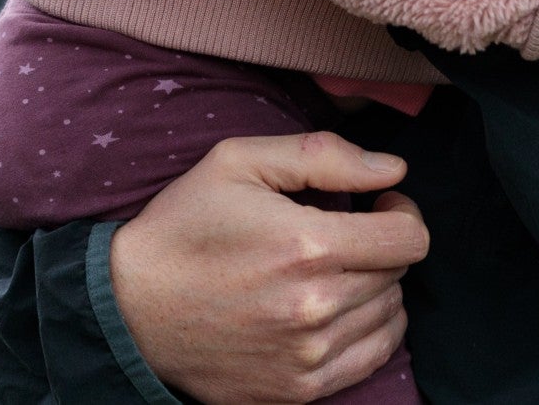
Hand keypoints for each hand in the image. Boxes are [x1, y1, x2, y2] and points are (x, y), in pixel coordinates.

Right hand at [108, 132, 429, 404]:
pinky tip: (334, 309)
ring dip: (374, 288)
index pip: (409, 238)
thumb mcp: (237, 162)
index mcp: (307, 246)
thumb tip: (394, 171)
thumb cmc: (184, 227)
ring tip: (332, 271)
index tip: (378, 205)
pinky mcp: (299, 390)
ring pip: (390, 316)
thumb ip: (323, 156)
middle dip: (379, 246)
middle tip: (341, 234)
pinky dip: (368, 330)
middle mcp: (317, 307)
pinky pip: (372, 359)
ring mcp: (309, 355)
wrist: (129, 307)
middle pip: (398, 274)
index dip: (402, 212)